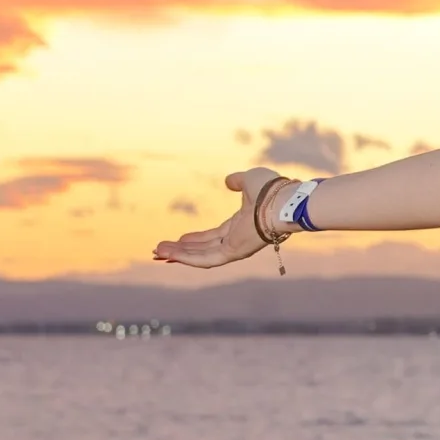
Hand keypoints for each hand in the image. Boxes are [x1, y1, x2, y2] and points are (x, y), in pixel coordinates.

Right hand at [151, 169, 283, 267]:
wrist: (282, 200)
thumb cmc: (271, 189)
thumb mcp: (249, 180)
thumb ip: (238, 181)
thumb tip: (228, 181)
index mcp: (241, 223)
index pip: (214, 236)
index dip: (196, 238)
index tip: (179, 238)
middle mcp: (237, 238)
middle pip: (205, 249)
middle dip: (182, 251)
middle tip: (160, 250)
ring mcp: (236, 247)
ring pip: (203, 256)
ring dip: (179, 256)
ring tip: (157, 253)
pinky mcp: (234, 253)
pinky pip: (207, 260)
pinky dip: (187, 258)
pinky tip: (169, 255)